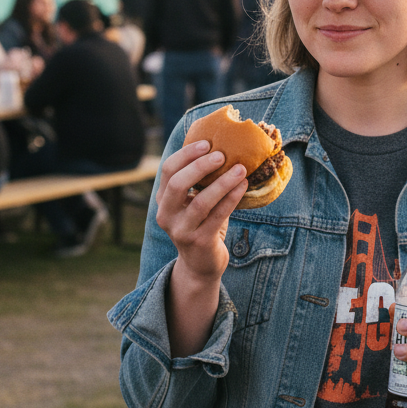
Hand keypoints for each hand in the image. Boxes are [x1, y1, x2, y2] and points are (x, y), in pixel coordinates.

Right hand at [156, 140, 249, 357]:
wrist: (201, 264)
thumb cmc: (201, 224)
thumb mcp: (193, 202)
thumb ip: (200, 181)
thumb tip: (222, 147)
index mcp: (163, 200)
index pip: (168, 171)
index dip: (186, 154)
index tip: (207, 143)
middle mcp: (167, 215)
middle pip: (178, 184)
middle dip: (200, 166)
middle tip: (222, 155)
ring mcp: (182, 230)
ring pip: (201, 201)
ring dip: (223, 182)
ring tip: (241, 169)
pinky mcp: (200, 241)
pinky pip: (218, 216)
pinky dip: (232, 198)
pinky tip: (243, 186)